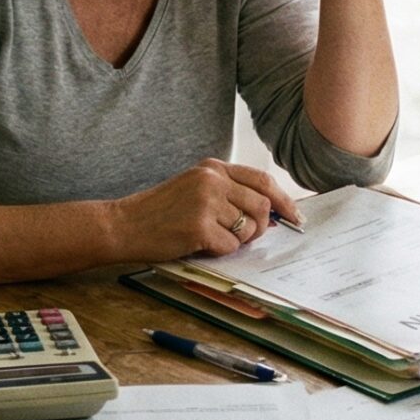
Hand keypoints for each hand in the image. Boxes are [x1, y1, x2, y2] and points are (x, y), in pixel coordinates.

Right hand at [110, 159, 300, 260]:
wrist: (124, 224)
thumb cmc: (159, 212)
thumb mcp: (194, 188)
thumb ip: (228, 193)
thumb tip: (270, 214)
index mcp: (213, 167)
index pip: (262, 180)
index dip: (284, 199)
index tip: (295, 215)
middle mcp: (212, 180)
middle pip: (262, 206)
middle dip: (261, 227)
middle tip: (246, 237)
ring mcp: (206, 202)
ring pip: (248, 229)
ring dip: (235, 241)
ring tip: (210, 237)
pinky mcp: (199, 226)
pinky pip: (229, 246)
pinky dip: (218, 251)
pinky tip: (198, 244)